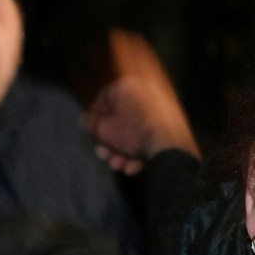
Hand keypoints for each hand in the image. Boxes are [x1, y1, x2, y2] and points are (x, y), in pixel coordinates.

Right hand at [85, 30, 198, 174]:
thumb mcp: (104, 129)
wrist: (169, 145)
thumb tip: (84, 119)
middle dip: (110, 142)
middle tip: (104, 155)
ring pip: (134, 133)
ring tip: (118, 165)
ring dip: (122, 152)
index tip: (92, 133)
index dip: (95, 118)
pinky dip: (140, 153)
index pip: (105, 98)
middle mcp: (144, 94)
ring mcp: (159, 110)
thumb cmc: (133, 132)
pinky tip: (134, 167)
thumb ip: (92, 123)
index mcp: (128, 87)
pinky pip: (149, 138)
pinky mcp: (170, 126)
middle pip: (120, 120)